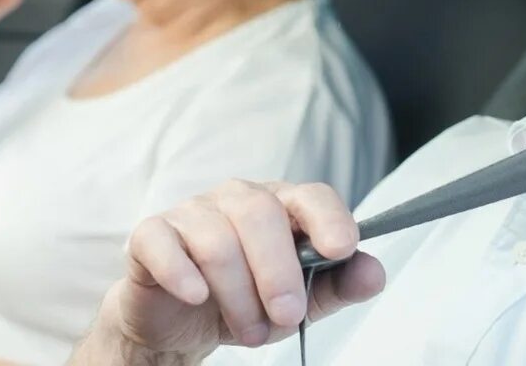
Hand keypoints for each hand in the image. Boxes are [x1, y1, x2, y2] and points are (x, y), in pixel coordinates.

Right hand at [100, 180, 385, 358]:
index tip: (342, 248)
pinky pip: (164, 243)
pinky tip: (196, 296)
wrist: (182, 322)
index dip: (329, 218)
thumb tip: (374, 273)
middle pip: (262, 214)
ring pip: (217, 239)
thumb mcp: (300, 300)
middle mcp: (238, 198)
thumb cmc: (246, 299)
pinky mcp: (152, 236)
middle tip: (286, 315)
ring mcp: (192, 212)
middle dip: (278, 271)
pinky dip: (182, 273)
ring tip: (249, 330)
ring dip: (237, 293)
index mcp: (282, 205)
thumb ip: (337, 285)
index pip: (311, 195)